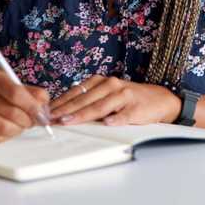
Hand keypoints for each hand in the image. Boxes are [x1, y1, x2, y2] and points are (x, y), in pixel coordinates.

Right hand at [0, 69, 49, 142]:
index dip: (33, 106)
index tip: (42, 113)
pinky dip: (8, 135)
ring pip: (4, 127)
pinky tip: (8, 128)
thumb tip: (45, 106)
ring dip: (19, 129)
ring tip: (21, 125)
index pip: (16, 93)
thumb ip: (28, 92)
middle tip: (34, 121)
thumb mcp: (6, 82)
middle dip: (28, 120)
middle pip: (12, 112)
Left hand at [49, 76, 180, 125]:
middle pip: (84, 99)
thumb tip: (62, 113)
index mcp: (100, 81)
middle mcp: (110, 85)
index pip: (76, 93)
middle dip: (66, 110)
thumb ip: (88, 100)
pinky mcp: (136, 108)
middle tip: (51, 119)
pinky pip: (124, 114)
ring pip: (100, 106)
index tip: (46, 113)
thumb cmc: (127, 99)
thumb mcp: (106, 95)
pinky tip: (108, 123)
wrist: (159, 99)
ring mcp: (124, 95)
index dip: (60, 103)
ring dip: (83, 114)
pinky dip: (116, 118)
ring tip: (69, 121)